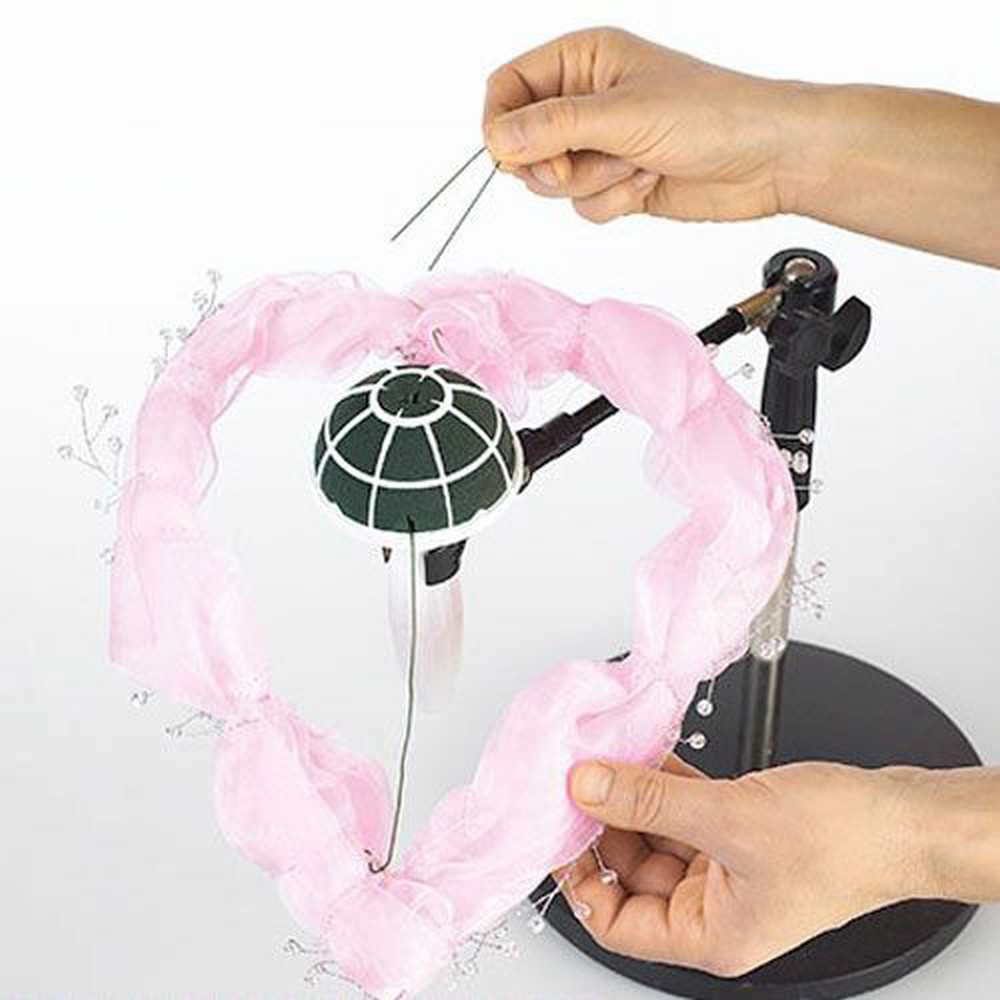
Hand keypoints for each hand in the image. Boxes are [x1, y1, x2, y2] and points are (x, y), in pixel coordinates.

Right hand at [482, 27, 819, 224]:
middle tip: (582, 165)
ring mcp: (600, 145)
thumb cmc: (714, 114)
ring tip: (636, 163)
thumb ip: (553, 127)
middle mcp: (586, 100)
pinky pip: (584, 207)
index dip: (501, 124)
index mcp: (583, 60)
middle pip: (523, 142)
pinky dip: (613, 202)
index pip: (508, 87)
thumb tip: (497, 141)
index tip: (513, 155)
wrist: (766, 160)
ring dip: (593, 184)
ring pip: (553, 182)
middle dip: (553, 164)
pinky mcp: (616, 182)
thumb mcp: (623, 114)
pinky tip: (648, 182)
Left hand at [562, 754, 930, 976]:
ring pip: (655, 831)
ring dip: (632, 793)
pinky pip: (684, 807)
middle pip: (630, 869)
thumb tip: (587, 785)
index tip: (554, 829)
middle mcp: (713, 907)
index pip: (614, 921)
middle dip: (603, 821)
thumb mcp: (729, 817)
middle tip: (577, 778)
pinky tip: (647, 750)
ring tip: (607, 755)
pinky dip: (664, 780)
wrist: (908, 817)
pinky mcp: (741, 831)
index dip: (577, 877)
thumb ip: (650, 799)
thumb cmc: (846, 842)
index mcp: (709, 934)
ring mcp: (728, 867)